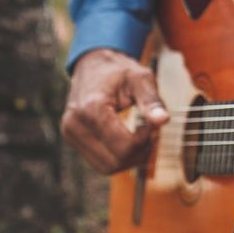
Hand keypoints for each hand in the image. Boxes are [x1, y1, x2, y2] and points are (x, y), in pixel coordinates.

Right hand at [61, 49, 168, 173]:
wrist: (93, 64)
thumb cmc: (119, 70)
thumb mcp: (141, 78)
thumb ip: (151, 101)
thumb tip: (163, 120)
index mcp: (91, 109)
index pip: (123, 146)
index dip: (144, 141)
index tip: (152, 124)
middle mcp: (75, 125)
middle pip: (116, 161)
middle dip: (139, 152)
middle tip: (149, 132)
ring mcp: (71, 135)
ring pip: (108, 167)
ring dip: (130, 158)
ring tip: (140, 136)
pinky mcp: (73, 140)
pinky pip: (100, 163)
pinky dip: (119, 158)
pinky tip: (128, 140)